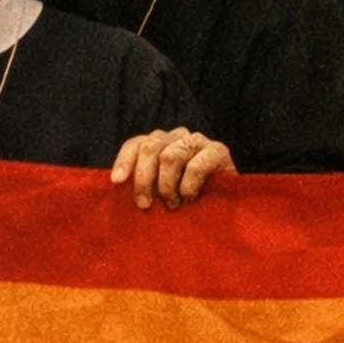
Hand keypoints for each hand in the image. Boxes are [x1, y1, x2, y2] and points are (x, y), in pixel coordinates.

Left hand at [111, 128, 235, 210]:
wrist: (227, 206)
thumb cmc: (186, 201)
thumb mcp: (159, 192)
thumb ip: (142, 183)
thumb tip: (116, 185)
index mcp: (160, 143)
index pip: (137, 143)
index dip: (125, 160)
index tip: (117, 181)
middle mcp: (177, 136)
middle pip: (150, 147)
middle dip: (143, 178)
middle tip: (145, 204)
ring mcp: (198, 141)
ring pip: (170, 156)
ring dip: (167, 185)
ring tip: (172, 204)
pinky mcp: (219, 151)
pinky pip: (196, 166)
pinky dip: (188, 186)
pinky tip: (190, 198)